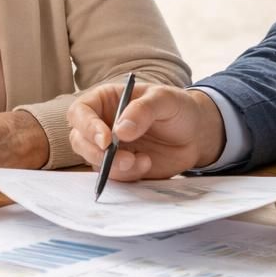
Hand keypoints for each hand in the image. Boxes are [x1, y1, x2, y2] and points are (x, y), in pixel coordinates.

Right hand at [66, 83, 225, 180]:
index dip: (87, 126)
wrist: (195, 134)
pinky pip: (113, 176)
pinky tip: (147, 163)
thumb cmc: (177, 108)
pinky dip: (128, 175)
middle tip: (125, 158)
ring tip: (143, 161)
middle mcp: (101, 124)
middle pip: (80, 140)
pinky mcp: (121, 167)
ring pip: (94, 162)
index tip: (107, 139)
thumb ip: (144, 110)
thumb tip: (120, 130)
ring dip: (115, 167)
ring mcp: (109, 148)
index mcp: (105, 100)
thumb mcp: (165, 100)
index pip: (80, 112)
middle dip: (98, 153)